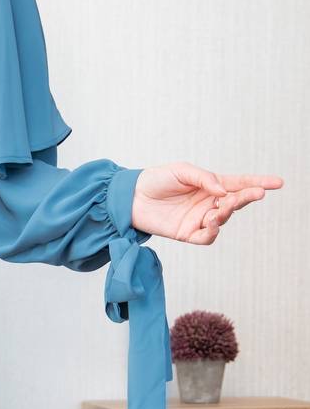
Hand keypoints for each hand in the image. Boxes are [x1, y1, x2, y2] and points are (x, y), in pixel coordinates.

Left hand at [131, 163, 282, 244]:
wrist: (131, 197)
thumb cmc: (156, 180)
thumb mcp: (181, 170)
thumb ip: (204, 178)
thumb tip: (223, 190)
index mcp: (210, 185)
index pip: (239, 184)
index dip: (258, 183)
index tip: (277, 183)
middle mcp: (208, 202)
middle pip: (235, 202)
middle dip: (248, 198)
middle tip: (258, 193)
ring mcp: (199, 219)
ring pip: (222, 220)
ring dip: (225, 213)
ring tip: (220, 207)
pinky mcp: (187, 234)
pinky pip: (206, 237)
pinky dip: (211, 232)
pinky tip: (210, 222)